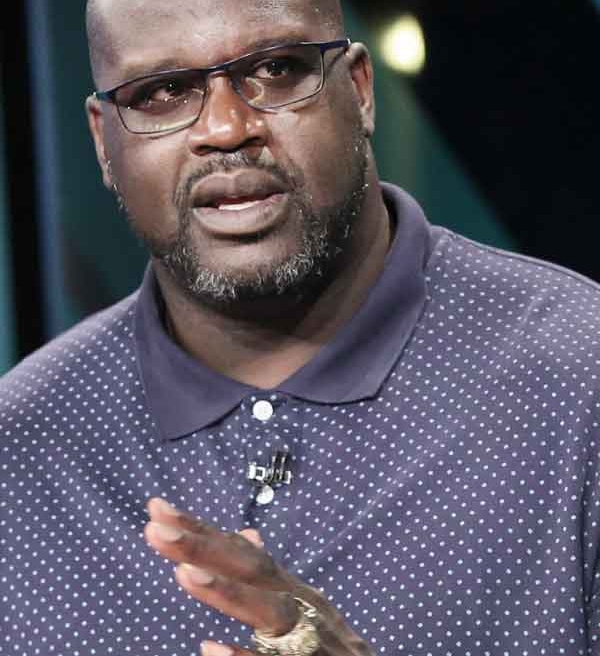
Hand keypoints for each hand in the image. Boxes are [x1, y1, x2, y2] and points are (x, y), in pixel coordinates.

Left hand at [144, 497, 372, 655]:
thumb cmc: (330, 646)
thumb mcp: (304, 604)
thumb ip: (269, 574)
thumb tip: (243, 534)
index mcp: (291, 589)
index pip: (240, 552)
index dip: (200, 531)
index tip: (158, 509)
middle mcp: (302, 606)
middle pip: (252, 571)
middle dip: (204, 549)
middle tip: (157, 528)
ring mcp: (311, 641)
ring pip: (269, 612)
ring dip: (228, 592)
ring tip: (185, 573)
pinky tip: (210, 648)